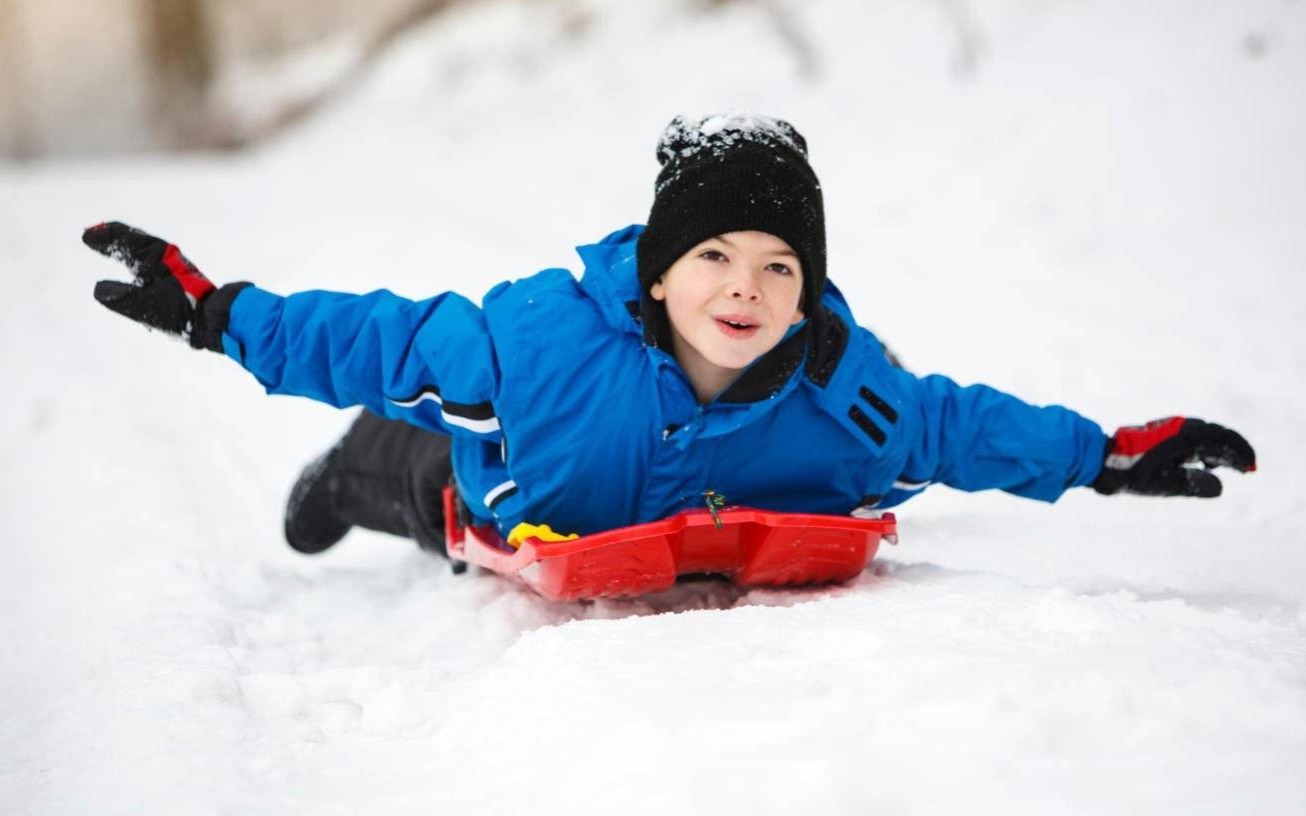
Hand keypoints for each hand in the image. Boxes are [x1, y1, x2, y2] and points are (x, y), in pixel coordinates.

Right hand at [84, 221, 217, 348]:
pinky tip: (137, 265)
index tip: (86, 235)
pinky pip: (152, 259)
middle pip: (135, 240)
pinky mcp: (178, 277)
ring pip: (145, 248)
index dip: (105, 237)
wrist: (215, 317)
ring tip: (109, 243)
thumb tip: (99, 289)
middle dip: (113, 236)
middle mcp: (165, 257)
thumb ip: (122, 298)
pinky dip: (138, 256)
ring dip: (126, 244)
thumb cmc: (184, 311)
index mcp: (156, 258)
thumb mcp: (148, 306)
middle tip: (92, 233)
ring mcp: (173, 266)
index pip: (126, 241)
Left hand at [1092, 417, 1255, 497]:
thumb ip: (1191, 485)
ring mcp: (1169, 430)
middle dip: (1234, 452)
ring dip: (1220, 450)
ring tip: (1230, 468)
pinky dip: (1204, 448)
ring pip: (1204, 436)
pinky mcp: (1161, 435)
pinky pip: (1191, 438)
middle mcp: (1178, 428)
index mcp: (1182, 437)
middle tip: (1247, 470)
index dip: (1240, 452)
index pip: (1222, 439)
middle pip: (1216, 435)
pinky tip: (1203, 463)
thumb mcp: (1160, 485)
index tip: (1251, 468)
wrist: (1096, 460)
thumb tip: (1220, 488)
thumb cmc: (1126, 474)